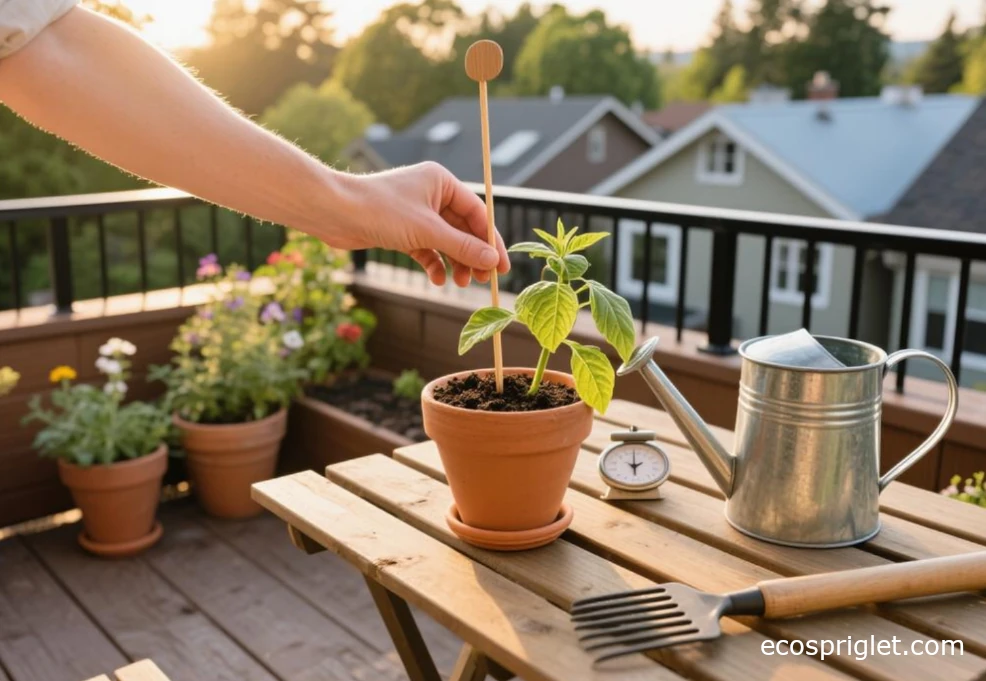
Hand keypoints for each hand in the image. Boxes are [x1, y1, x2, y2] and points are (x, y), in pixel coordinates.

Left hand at [327, 162, 509, 286]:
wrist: (334, 213)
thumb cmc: (380, 211)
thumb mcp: (428, 231)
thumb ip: (463, 246)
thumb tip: (492, 260)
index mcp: (442, 182)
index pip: (478, 213)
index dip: (492, 241)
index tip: (502, 267)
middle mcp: (431, 194)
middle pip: (463, 229)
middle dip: (473, 255)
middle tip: (483, 280)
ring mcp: (416, 213)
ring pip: (445, 242)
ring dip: (455, 262)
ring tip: (460, 283)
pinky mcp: (401, 231)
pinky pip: (427, 249)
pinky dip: (434, 264)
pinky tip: (438, 280)